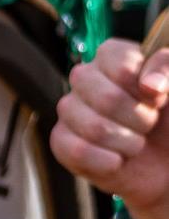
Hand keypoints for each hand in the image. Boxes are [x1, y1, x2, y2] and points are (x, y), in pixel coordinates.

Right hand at [50, 39, 168, 218]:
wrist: (165, 160)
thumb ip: (168, 70)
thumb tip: (150, 85)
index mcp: (112, 58)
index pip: (117, 62)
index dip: (142, 86)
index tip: (158, 98)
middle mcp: (85, 80)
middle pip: (106, 98)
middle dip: (138, 118)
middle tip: (149, 124)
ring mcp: (70, 111)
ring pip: (93, 128)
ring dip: (126, 143)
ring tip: (135, 144)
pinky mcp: (61, 141)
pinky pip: (76, 151)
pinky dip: (106, 161)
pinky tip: (118, 161)